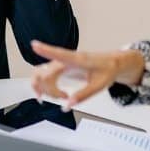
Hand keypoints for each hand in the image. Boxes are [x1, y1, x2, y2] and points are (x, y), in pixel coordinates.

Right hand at [30, 41, 144, 109]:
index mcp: (79, 60)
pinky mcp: (62, 65)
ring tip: (60, 96)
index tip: (35, 45)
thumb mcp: (99, 85)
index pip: (60, 54)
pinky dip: (45, 84)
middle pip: (47, 71)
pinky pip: (47, 73)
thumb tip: (68, 105)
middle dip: (48, 88)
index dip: (46, 50)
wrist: (114, 62)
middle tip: (62, 97)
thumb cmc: (107, 70)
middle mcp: (68, 59)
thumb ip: (83, 95)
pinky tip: (51, 93)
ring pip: (44, 72)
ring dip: (45, 87)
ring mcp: (63, 61)